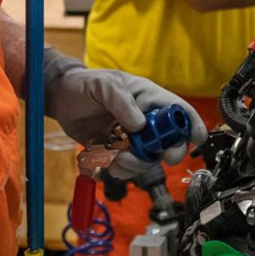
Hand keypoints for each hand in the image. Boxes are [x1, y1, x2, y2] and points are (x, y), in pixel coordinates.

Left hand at [41, 48, 205, 180]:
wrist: (60, 100)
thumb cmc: (84, 85)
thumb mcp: (103, 85)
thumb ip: (121, 102)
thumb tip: (139, 126)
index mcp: (149, 98)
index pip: (179, 111)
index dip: (192, 125)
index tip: (194, 140)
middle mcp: (145, 120)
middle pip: (170, 141)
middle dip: (167, 152)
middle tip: (158, 157)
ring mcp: (133, 138)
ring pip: (148, 159)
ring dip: (137, 164)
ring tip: (117, 158)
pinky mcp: (118, 151)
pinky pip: (128, 168)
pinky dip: (121, 170)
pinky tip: (108, 162)